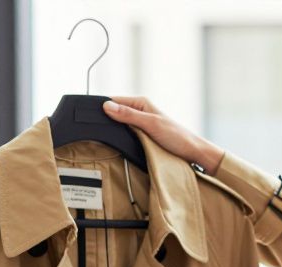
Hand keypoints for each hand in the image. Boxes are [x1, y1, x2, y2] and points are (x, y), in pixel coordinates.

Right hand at [102, 96, 225, 174]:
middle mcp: (140, 110)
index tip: (88, 116)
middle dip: (105, 119)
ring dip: (112, 129)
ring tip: (101, 135)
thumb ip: (129, 115)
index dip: (101, 108)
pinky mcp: (143, 134)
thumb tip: (107, 106)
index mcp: (141, 103)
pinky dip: (120, 136)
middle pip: (115, 112)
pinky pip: (126, 133)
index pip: (113, 100)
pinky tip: (115, 142)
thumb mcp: (151, 124)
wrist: (193, 152)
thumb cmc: (177, 137)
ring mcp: (141, 123)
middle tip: (93, 129)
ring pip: (119, 124)